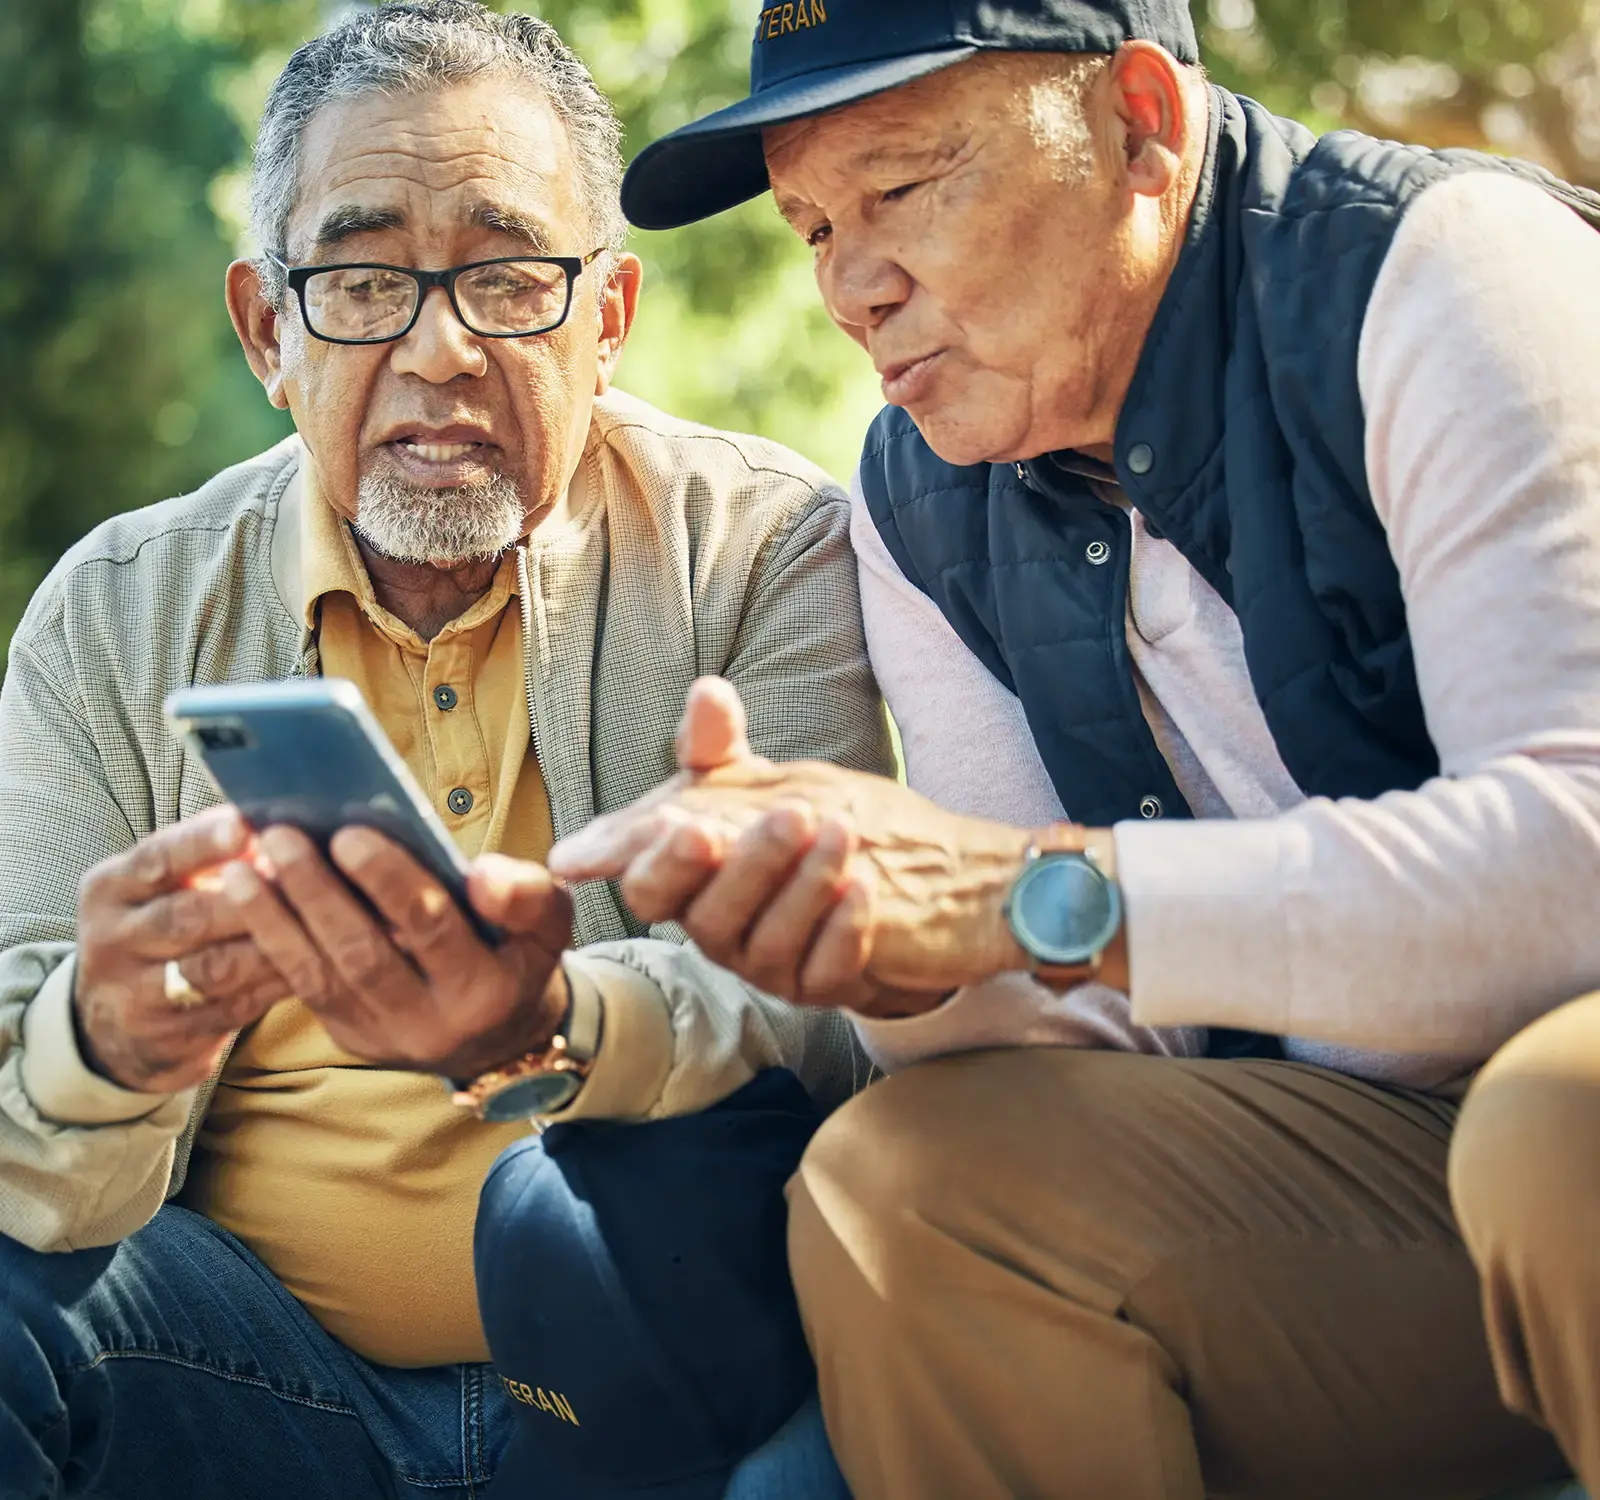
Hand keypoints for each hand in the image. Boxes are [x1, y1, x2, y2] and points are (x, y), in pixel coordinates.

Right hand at [74, 807, 296, 1092]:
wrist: (119, 1022)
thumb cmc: (163, 927)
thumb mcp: (163, 887)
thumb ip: (209, 856)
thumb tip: (278, 820)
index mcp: (111, 888)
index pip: (157, 859)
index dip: (202, 843)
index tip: (245, 825)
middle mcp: (113, 940)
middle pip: (186, 917)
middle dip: (250, 898)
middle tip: (302, 877)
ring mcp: (136, 994)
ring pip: (214, 968)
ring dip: (271, 942)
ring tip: (319, 920)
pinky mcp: (169, 1036)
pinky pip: (235, 1007)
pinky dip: (277, 984)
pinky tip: (317, 965)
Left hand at [220, 828, 572, 1080]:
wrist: (500, 1034)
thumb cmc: (518, 956)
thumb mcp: (548, 924)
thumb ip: (527, 895)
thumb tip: (482, 874)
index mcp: (484, 990)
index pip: (432, 929)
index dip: (390, 882)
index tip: (351, 833)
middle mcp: (429, 1024)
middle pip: (363, 954)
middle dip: (318, 893)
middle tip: (283, 837)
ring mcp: (381, 1035)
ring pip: (320, 976)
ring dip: (275, 920)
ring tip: (241, 869)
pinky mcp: (347, 1034)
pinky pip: (303, 987)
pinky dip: (272, 939)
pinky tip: (246, 897)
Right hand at [549, 678, 1036, 1014]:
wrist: (875, 883)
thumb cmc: (783, 832)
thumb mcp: (748, 784)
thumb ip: (717, 746)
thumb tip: (707, 692)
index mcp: (684, 882)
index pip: (647, 884)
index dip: (659, 861)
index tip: (688, 824)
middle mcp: (715, 929)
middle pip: (706, 917)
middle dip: (744, 867)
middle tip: (789, 814)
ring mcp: (764, 964)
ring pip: (767, 944)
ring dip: (805, 885)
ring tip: (842, 831)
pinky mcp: (818, 985)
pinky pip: (824, 971)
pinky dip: (843, 929)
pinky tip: (864, 887)